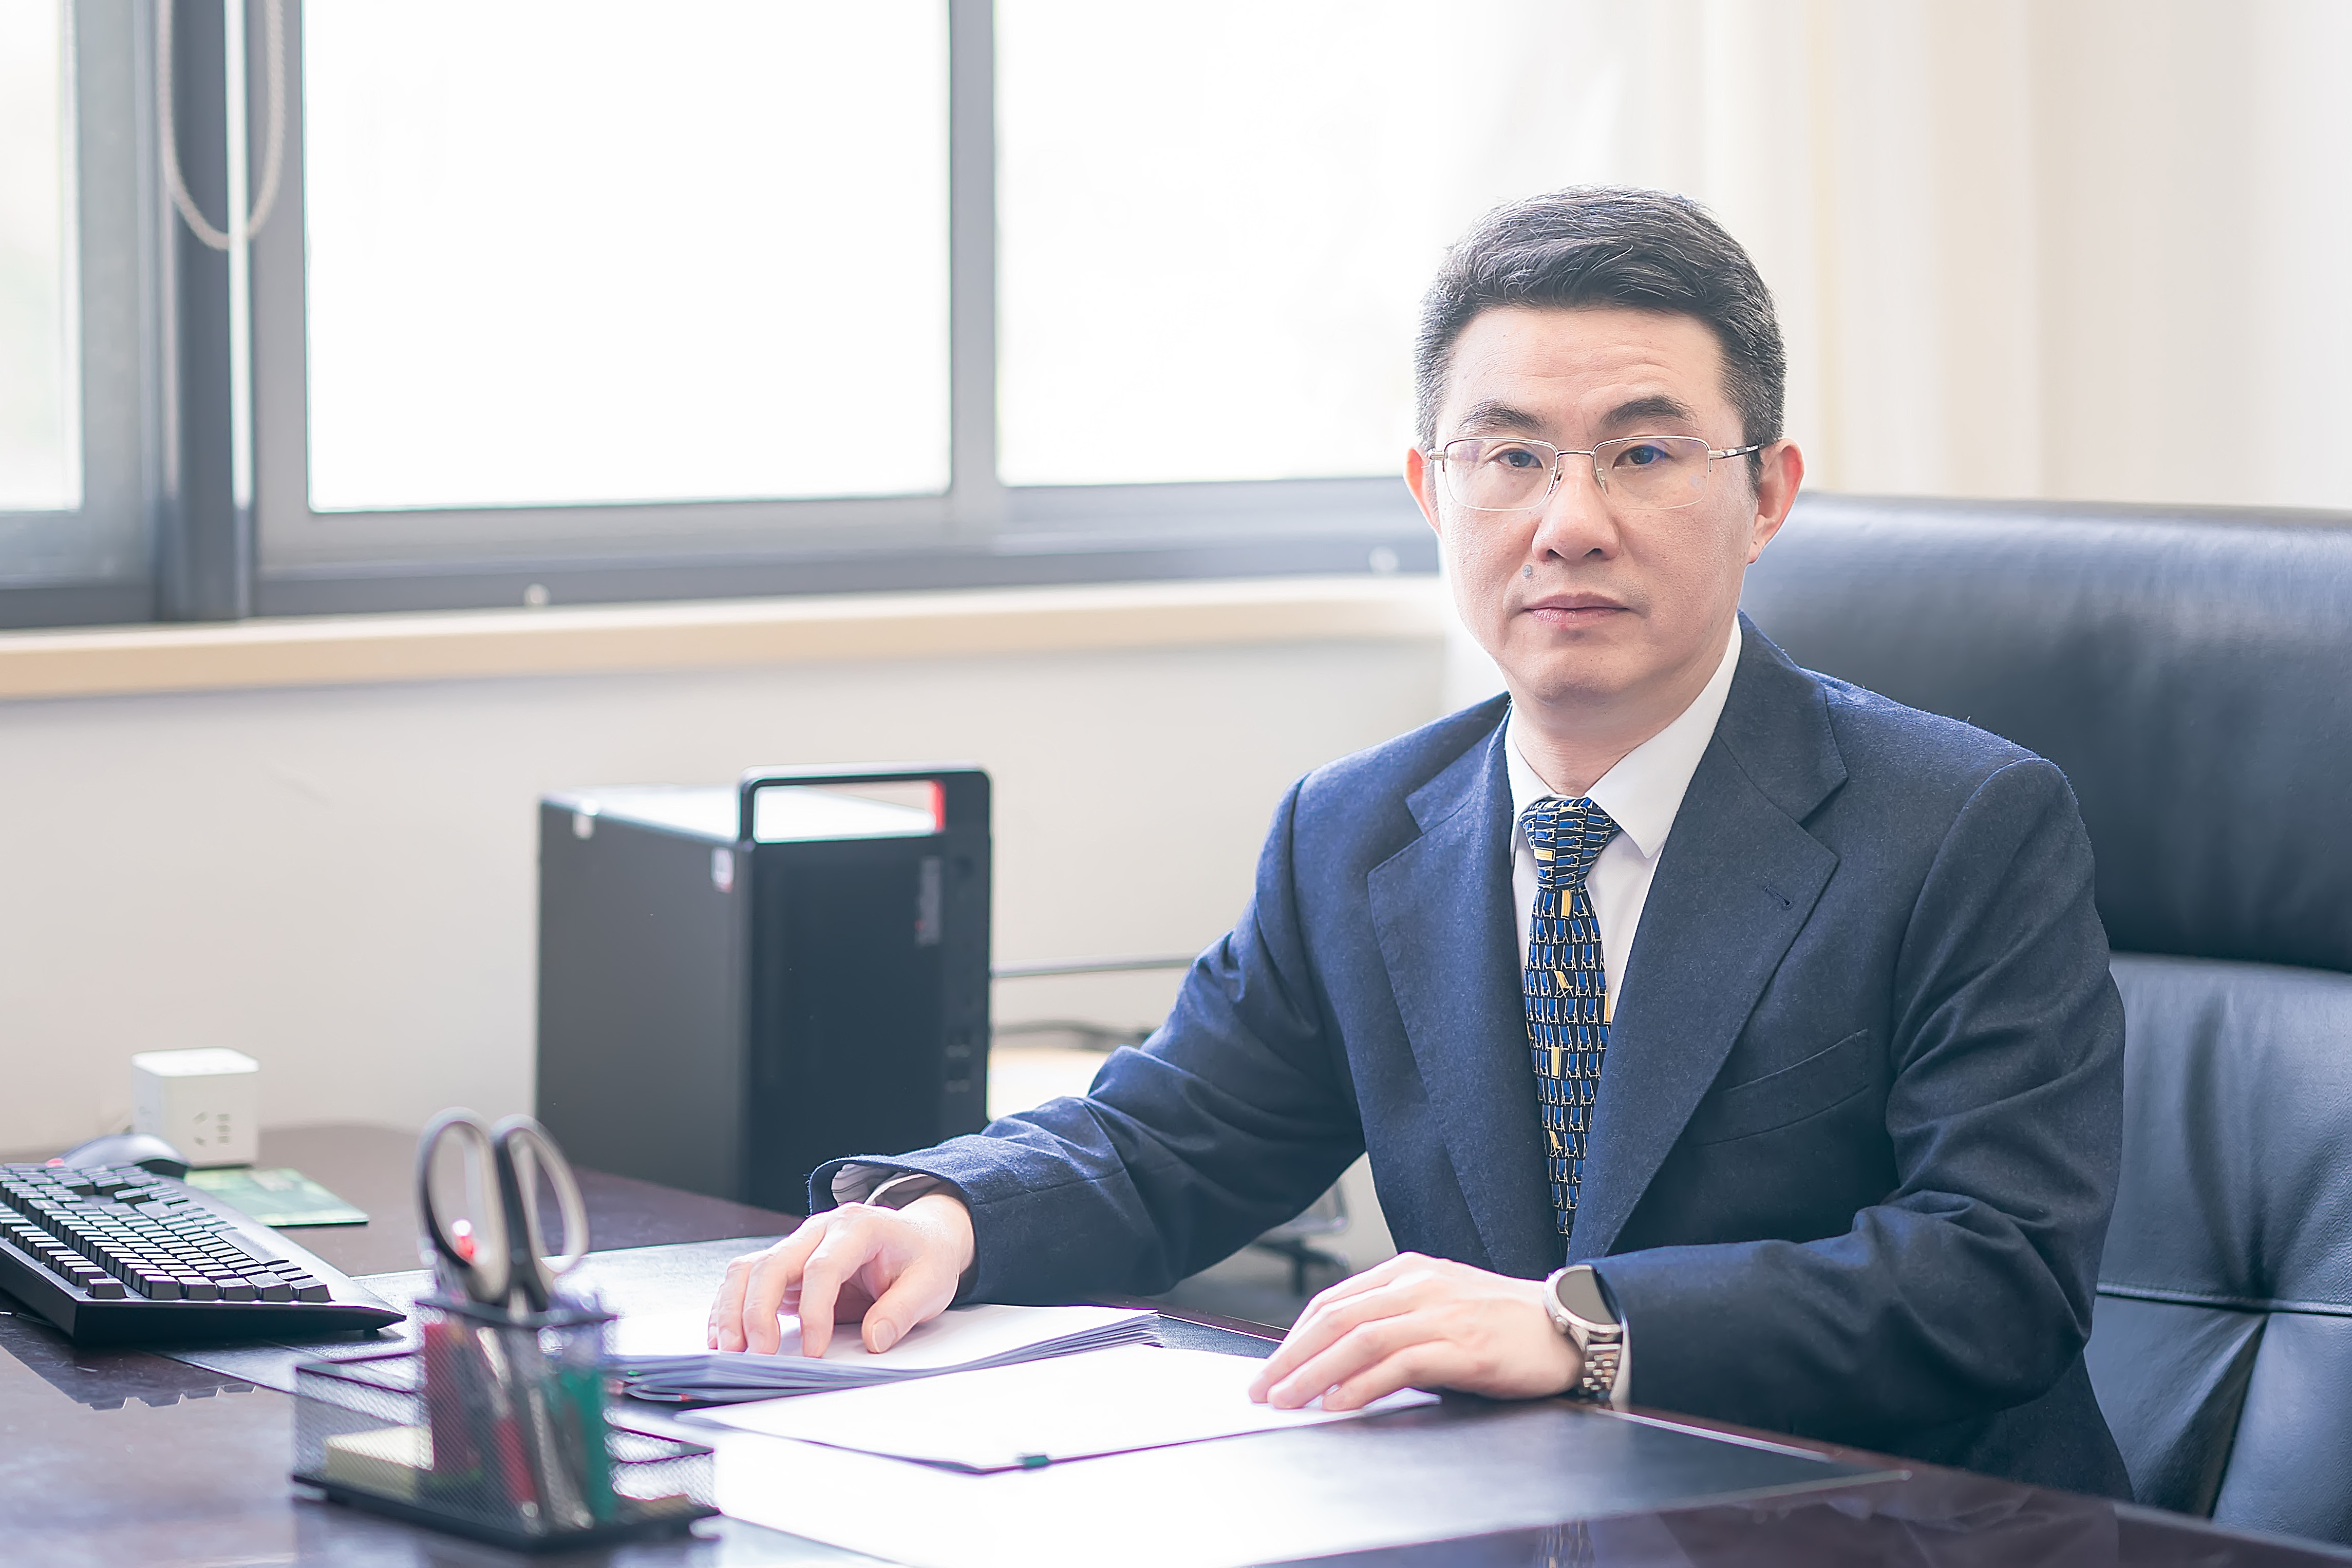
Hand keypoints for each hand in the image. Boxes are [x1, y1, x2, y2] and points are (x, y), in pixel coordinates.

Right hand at [707, 1191, 974, 1356]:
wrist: (918, 1237)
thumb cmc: (922, 1257)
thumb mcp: (931, 1283)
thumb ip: (903, 1310)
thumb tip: (875, 1339)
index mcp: (858, 1226)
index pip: (823, 1267)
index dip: (815, 1311)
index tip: (815, 1352)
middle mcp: (820, 1229)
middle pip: (773, 1263)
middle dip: (759, 1311)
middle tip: (760, 1355)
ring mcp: (798, 1244)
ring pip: (749, 1269)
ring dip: (733, 1309)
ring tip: (729, 1350)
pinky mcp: (786, 1264)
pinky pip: (746, 1280)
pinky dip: (729, 1308)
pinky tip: (724, 1338)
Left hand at [1247, 1252, 1580, 1410]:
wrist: (1570, 1325)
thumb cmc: (1503, 1322)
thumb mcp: (1439, 1306)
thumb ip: (1394, 1320)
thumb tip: (1338, 1361)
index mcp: (1408, 1271)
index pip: (1334, 1301)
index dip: (1295, 1336)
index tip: (1271, 1368)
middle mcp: (1419, 1285)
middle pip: (1336, 1318)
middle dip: (1291, 1356)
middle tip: (1262, 1389)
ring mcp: (1442, 1313)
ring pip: (1359, 1340)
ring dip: (1315, 1373)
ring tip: (1288, 1401)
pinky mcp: (1464, 1346)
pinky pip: (1400, 1364)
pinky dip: (1363, 1385)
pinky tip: (1339, 1403)